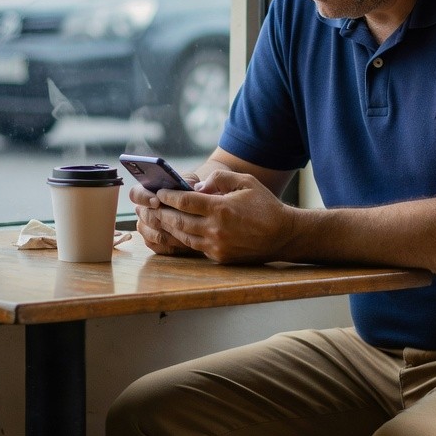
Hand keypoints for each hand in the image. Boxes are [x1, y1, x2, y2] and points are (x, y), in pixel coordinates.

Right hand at [129, 174, 201, 254]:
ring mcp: (146, 228)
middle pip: (144, 216)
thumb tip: (196, 187)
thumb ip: (189, 182)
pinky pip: (158, 246)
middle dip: (160, 217)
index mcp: (147, 193)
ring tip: (185, 231)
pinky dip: (171, 245)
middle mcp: (143, 211)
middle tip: (174, 219)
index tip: (157, 201)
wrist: (197, 214)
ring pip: (152, 233)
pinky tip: (184, 242)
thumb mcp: (191, 184)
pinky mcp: (152, 243)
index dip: (144, 198)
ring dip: (169, 233)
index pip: (135, 194)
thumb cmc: (190, 195)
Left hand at [134, 168, 295, 262]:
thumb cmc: (265, 205)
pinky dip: (184, 237)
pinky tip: (178, 230)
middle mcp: (215, 229)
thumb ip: (219, 178)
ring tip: (160, 218)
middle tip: (151, 205)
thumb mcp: (246, 182)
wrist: (283, 235)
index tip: (159, 191)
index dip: (168, 196)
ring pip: (183, 236)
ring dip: (169, 227)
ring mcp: (216, 245)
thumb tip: (196, 187)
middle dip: (162, 212)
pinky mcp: (219, 256)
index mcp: (221, 208)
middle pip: (178, 220)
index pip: (184, 201)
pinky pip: (195, 246)